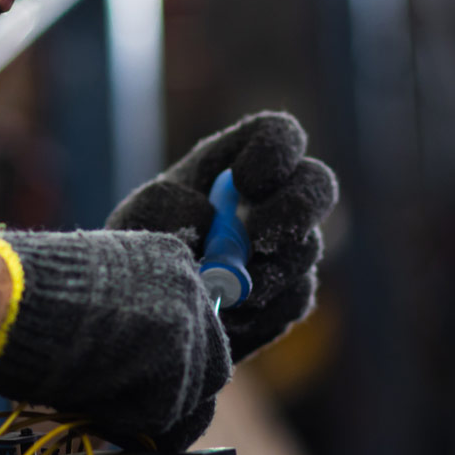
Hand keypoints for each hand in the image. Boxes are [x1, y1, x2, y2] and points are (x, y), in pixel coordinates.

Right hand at [0, 229, 230, 451]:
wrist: (4, 299)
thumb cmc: (25, 293)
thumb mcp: (91, 289)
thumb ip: (128, 315)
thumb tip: (133, 362)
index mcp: (168, 258)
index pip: (195, 325)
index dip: (169, 362)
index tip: (141, 381)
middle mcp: (189, 285)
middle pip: (210, 363)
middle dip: (174, 394)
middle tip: (132, 412)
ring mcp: (188, 325)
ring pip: (190, 395)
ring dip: (147, 411)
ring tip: (98, 405)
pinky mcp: (177, 366)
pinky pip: (164, 415)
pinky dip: (129, 422)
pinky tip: (93, 405)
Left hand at [107, 111, 336, 360]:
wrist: (147, 312)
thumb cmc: (141, 249)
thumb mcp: (137, 218)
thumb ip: (165, 205)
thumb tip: (208, 217)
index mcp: (235, 164)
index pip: (278, 136)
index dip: (276, 152)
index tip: (246, 182)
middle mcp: (272, 199)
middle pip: (317, 185)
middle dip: (295, 212)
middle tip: (258, 242)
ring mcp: (288, 247)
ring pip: (305, 250)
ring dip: (264, 275)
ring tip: (216, 294)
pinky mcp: (290, 292)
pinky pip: (295, 298)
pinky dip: (261, 312)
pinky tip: (225, 319)